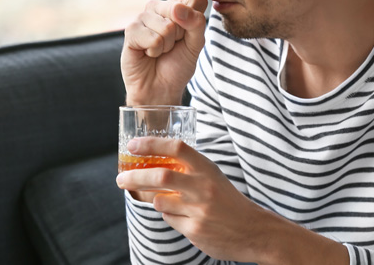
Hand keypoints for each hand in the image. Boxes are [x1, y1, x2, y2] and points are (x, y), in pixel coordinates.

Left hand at [115, 137, 276, 262]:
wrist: (253, 229)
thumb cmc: (227, 199)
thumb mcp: (212, 176)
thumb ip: (188, 168)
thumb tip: (153, 161)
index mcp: (207, 168)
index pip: (177, 148)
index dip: (152, 144)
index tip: (133, 145)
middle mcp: (202, 186)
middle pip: (160, 177)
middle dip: (134, 177)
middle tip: (121, 178)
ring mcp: (198, 209)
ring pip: (159, 201)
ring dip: (156, 201)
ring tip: (168, 202)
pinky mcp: (195, 230)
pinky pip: (169, 220)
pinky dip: (170, 216)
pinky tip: (186, 217)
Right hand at [121, 0, 207, 105]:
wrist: (160, 88)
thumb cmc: (177, 65)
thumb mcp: (196, 44)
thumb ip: (196, 23)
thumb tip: (177, 8)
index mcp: (178, 5)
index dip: (196, 21)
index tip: (187, 36)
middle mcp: (159, 7)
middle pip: (179, 10)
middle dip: (180, 35)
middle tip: (171, 46)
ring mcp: (143, 17)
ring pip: (166, 27)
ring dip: (166, 45)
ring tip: (159, 50)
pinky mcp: (131, 29)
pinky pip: (153, 38)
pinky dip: (154, 51)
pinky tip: (147, 53)